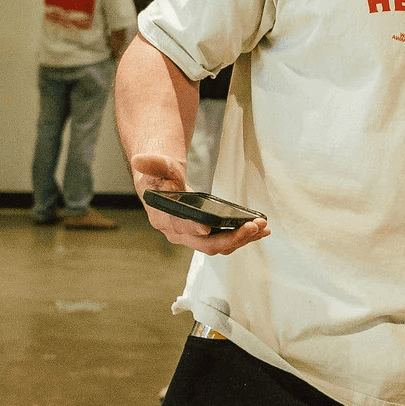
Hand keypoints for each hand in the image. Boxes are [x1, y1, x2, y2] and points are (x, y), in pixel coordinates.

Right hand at [130, 152, 268, 255]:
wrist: (164, 182)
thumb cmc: (160, 174)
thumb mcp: (156, 165)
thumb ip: (153, 164)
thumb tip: (141, 160)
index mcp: (163, 219)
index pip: (179, 228)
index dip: (192, 228)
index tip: (208, 227)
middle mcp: (178, 233)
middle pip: (207, 244)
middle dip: (232, 237)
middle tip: (253, 226)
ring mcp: (193, 237)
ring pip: (220, 245)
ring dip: (244, 238)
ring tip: (263, 227)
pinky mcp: (206, 235)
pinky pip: (226, 240)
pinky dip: (244, 236)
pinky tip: (262, 229)